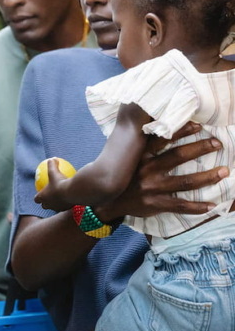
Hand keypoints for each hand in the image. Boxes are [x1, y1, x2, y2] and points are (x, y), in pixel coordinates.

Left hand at [34, 158, 73, 211]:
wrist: (72, 192)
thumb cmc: (60, 182)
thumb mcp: (54, 171)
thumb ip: (52, 165)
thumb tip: (52, 158)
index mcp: (43, 197)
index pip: (36, 199)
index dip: (37, 196)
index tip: (40, 193)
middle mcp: (49, 204)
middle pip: (44, 205)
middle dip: (45, 202)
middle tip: (49, 196)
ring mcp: (57, 208)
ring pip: (55, 207)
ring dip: (56, 203)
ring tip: (60, 197)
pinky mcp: (66, 209)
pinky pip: (65, 206)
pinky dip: (66, 203)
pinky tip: (70, 197)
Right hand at [96, 122, 227, 222]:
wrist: (107, 200)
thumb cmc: (123, 174)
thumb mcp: (127, 156)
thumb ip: (141, 144)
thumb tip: (155, 124)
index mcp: (140, 155)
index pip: (162, 138)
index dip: (181, 131)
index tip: (198, 125)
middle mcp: (147, 169)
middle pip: (178, 156)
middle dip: (200, 148)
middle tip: (217, 143)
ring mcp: (152, 187)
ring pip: (185, 181)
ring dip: (207, 176)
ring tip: (224, 171)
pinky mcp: (155, 204)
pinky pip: (181, 205)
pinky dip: (198, 207)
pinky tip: (213, 205)